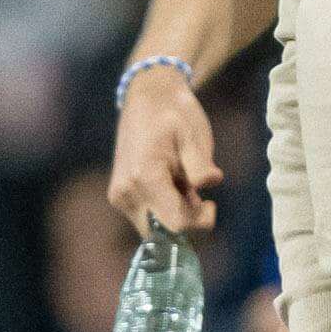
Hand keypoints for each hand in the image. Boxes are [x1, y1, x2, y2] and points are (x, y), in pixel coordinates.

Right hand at [108, 61, 222, 236]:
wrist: (147, 97)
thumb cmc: (174, 114)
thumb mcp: (193, 135)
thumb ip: (200, 166)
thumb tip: (210, 184)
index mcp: (145, 177)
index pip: (176, 224)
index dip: (200, 222)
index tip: (210, 203)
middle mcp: (127, 193)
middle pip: (163, 234)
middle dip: (186, 222)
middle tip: (198, 196)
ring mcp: (120, 197)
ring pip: (154, 229)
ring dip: (174, 216)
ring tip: (182, 185)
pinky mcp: (119, 197)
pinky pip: (146, 218)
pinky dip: (164, 210)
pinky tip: (171, 186)